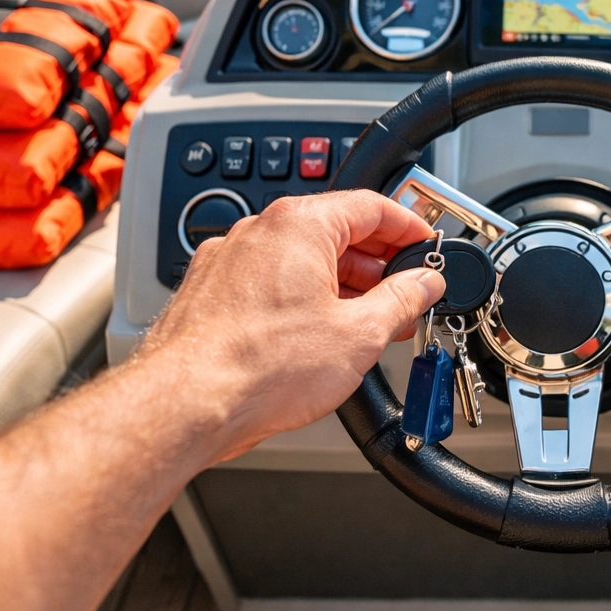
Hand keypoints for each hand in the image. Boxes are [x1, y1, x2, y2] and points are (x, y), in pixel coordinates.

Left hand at [136, 189, 443, 463]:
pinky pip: (268, 283)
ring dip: (341, 286)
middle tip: (406, 294)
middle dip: (377, 265)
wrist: (185, 404)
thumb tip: (423, 284)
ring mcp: (228, 262)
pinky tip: (318, 337)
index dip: (409, 228)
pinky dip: (300, 300)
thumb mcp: (358, 334)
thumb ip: (402, 300)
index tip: (426, 248)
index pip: (371, 206)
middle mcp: (258, 232)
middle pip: (334, 232)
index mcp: (298, 224)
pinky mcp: (209, 293)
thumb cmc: (256, 367)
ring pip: (299, 261)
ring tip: (367, 324)